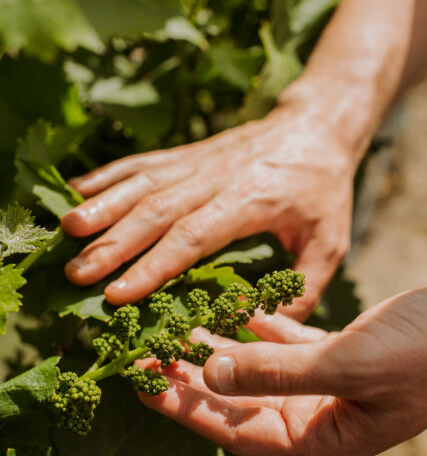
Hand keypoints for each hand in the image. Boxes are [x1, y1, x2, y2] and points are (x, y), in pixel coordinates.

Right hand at [61, 101, 354, 319]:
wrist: (316, 126)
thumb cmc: (323, 189)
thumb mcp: (330, 242)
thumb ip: (303, 287)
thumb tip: (267, 329)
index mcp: (251, 201)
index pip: (193, 235)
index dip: (154, 264)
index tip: (118, 292)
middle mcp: (217, 177)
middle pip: (156, 210)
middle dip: (114, 243)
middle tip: (77, 273)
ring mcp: (198, 162)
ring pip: (142, 183)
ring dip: (102, 205)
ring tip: (66, 231)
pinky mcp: (188, 154)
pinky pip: (142, 163)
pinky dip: (108, 175)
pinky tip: (76, 189)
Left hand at [140, 273, 426, 455]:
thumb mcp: (352, 362)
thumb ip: (278, 371)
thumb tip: (210, 372)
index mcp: (326, 439)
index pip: (237, 431)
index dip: (185, 408)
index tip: (140, 384)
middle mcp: (323, 419)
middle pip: (240, 402)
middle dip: (192, 378)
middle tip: (144, 353)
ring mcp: (332, 386)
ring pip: (260, 370)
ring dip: (222, 349)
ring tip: (177, 328)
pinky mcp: (343, 354)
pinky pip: (289, 344)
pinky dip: (262, 329)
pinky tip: (236, 311)